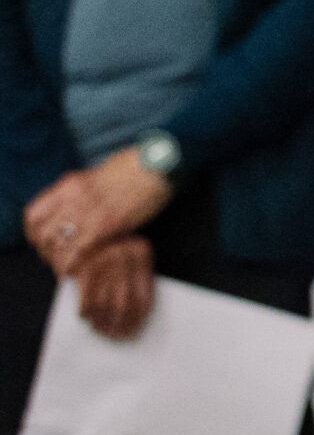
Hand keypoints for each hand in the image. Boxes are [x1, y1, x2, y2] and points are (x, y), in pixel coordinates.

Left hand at [25, 149, 173, 275]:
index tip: (41, 242)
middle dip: (46, 251)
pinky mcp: (106, 225)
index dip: (33, 234)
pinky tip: (79, 268)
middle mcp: (73, 197)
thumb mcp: (96, 177)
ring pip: (57, 246)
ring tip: (67, 265)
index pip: (33, 215)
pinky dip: (73, 264)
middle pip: (42, 233)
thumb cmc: (134, 169)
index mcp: (69, 185)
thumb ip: (79, 194)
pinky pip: (78, 252)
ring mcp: (88, 212)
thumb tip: (69, 212)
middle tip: (56, 257)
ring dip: (59, 260)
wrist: (158, 167)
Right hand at [70, 236, 154, 339]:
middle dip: (118, 325)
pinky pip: (85, 299)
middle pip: (124, 305)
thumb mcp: (129, 254)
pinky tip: (86, 317)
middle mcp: (124, 258)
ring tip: (100, 329)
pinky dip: (86, 312)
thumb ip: (134, 278)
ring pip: (104, 305)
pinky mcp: (82, 267)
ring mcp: (103, 262)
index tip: (132, 331)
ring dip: (101, 322)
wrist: (81, 224)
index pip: (144, 297)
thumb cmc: (109, 243)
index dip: (137, 319)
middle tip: (114, 335)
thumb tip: (135, 317)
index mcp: (140, 255)